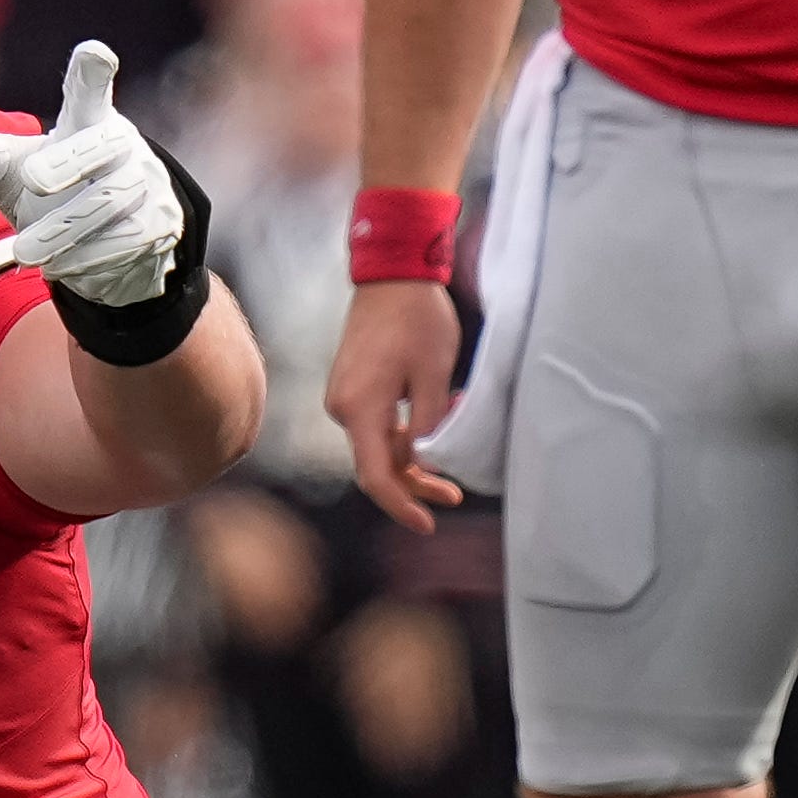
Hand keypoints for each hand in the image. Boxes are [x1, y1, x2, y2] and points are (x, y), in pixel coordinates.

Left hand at [0, 41, 183, 308]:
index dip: (91, 72)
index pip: (90, 91)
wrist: (109, 253)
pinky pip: (126, 242)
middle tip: (30, 178)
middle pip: (105, 143)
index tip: (94, 53)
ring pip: (111, 200)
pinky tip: (55, 268)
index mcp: (88, 122)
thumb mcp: (17, 178)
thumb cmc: (57, 196)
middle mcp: (123, 147)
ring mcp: (146, 185)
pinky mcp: (159, 226)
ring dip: (64, 228)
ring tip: (21, 252)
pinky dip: (86, 257)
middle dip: (70, 159)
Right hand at [323, 279, 467, 531]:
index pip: (376, 476)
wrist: (392, 274)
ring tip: (453, 464)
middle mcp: (343, 408)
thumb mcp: (435, 375)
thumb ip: (429, 426)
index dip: (402, 506)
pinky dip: (405, 437)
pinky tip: (433, 432)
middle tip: (454, 497)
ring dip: (413, 459)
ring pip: (378, 446)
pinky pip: (377, 425)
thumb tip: (425, 462)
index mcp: (360, 407)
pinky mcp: (353, 387)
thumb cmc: (417, 318)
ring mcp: (345, 397)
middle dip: (415, 484)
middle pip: (377, 464)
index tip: (427, 523)